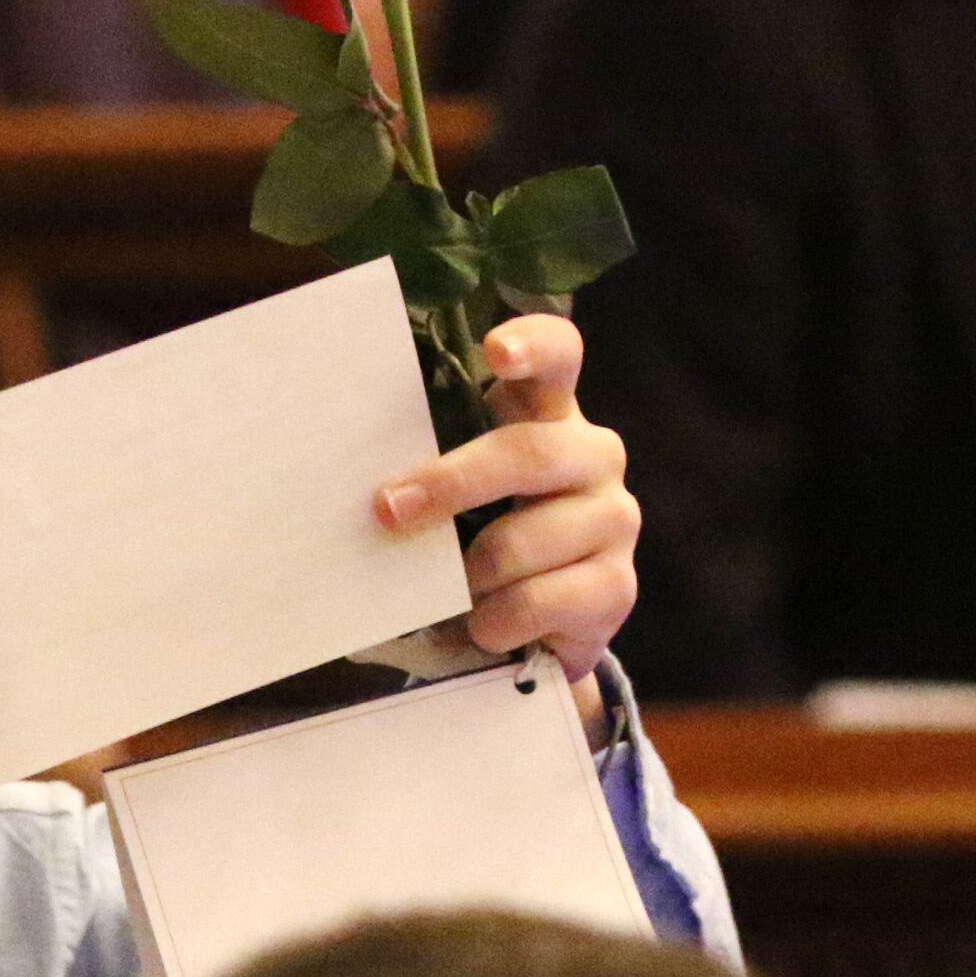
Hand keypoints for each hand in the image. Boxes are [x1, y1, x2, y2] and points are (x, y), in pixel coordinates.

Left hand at [372, 317, 639, 705]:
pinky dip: (493, 621)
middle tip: (387, 511)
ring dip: (467, 575)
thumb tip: (359, 492)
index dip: (533, 346)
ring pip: (521, 541)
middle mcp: (592, 456)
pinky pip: (537, 602)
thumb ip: (422, 475)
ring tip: (451, 591)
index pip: (559, 356)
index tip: (496, 350)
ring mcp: (613, 519)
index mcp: (547, 415)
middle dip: (451, 484)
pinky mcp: (616, 586)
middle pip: (529, 453)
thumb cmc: (470, 542)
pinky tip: (484, 625)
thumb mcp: (448, 499)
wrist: (528, 630)